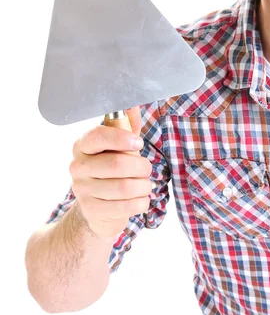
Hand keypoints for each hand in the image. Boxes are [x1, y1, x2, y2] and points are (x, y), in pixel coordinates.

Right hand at [69, 107, 152, 239]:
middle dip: (141, 166)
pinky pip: (125, 207)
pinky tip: (141, 198)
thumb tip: (133, 104)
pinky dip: (141, 202)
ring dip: (143, 186)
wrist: (99, 206)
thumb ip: (127, 124)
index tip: (139, 143)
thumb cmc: (112, 167)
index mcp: (83, 145)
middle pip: (117, 164)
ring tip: (145, 184)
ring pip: (124, 187)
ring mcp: (82, 190)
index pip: (98, 137)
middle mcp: (78, 167)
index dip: (122, 138)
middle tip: (146, 168)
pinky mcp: (92, 211)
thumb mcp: (120, 144)